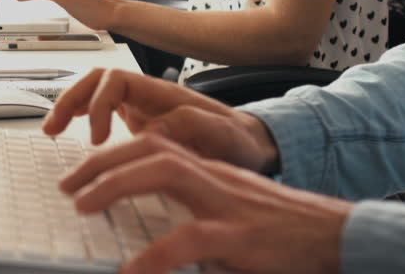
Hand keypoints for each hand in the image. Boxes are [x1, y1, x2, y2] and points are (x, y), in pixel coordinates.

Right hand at [45, 68, 277, 173]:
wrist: (253, 148)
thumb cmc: (240, 142)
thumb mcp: (223, 135)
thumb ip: (188, 125)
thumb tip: (147, 129)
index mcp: (163, 94)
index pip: (116, 81)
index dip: (99, 105)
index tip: (98, 140)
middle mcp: (147, 96)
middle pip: (96, 80)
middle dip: (71, 99)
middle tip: (55, 127)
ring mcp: (141, 107)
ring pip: (94, 92)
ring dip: (70, 105)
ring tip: (52, 128)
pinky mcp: (138, 123)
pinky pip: (101, 110)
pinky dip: (81, 116)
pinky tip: (70, 130)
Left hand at [61, 135, 350, 273]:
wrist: (337, 236)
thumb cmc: (279, 228)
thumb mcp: (228, 211)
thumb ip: (189, 210)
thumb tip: (147, 227)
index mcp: (208, 171)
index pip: (153, 144)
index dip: (112, 153)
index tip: (80, 171)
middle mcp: (213, 177)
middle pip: (151, 147)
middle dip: (102, 161)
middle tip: (67, 184)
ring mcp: (227, 202)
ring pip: (165, 173)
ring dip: (117, 184)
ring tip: (83, 204)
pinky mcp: (242, 235)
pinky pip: (191, 238)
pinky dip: (156, 255)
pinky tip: (130, 272)